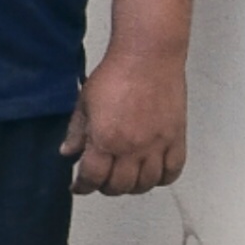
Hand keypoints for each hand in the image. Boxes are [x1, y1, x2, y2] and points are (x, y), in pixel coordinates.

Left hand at [65, 45, 186, 195]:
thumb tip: (68, 152)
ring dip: (133, 186)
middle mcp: (132, 147)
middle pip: (119, 185)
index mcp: (105, 140)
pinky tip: (152, 173)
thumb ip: (76, 132)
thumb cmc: (116, 74)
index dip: (83, 186)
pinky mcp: (176, 138)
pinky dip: (162, 178)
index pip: (92, 177)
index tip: (79, 186)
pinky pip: (173, 170)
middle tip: (100, 181)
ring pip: (146, 183)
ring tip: (124, 178)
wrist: (148, 57)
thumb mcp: (84, 103)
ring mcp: (157, 145)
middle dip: (106, 187)